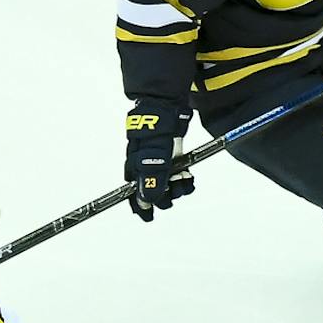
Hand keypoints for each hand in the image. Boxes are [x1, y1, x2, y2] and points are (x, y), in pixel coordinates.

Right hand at [123, 99, 192, 221]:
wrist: (165, 106)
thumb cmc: (154, 130)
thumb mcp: (154, 156)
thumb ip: (152, 178)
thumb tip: (147, 202)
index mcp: (134, 169)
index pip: (133, 195)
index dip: (141, 207)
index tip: (149, 216)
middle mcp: (144, 168)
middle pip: (152, 192)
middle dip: (165, 196)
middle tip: (176, 189)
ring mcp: (157, 162)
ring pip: (165, 184)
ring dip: (176, 187)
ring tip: (185, 182)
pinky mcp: (169, 157)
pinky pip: (174, 175)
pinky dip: (182, 179)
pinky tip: (188, 178)